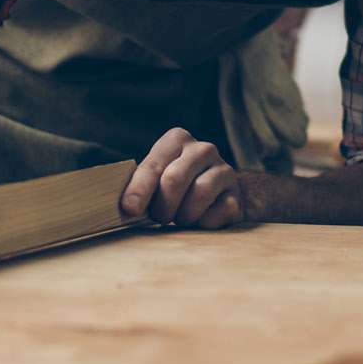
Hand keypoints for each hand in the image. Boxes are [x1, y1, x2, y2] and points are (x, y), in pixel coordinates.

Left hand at [120, 128, 242, 228]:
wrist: (216, 194)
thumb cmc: (175, 187)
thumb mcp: (155, 178)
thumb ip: (140, 186)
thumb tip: (126, 207)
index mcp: (177, 140)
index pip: (153, 166)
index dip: (139, 190)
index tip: (130, 209)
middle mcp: (203, 149)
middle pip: (174, 180)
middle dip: (162, 206)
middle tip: (159, 218)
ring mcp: (224, 170)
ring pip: (198, 196)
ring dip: (183, 216)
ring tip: (180, 218)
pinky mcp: (236, 195)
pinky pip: (216, 214)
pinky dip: (203, 224)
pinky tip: (200, 220)